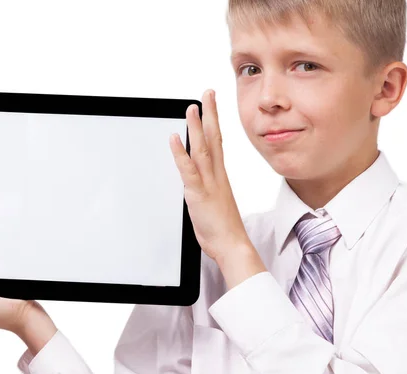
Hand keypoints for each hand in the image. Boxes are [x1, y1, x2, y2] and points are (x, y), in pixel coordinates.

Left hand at [169, 89, 250, 261]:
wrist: (232, 245)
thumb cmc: (223, 227)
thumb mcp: (215, 202)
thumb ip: (207, 187)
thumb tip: (198, 182)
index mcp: (220, 176)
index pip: (218, 142)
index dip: (215, 122)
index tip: (212, 105)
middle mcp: (216, 175)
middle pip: (213, 139)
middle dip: (210, 114)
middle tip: (207, 94)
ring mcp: (208, 183)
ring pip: (202, 149)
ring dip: (196, 127)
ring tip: (192, 108)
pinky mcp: (199, 194)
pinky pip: (188, 170)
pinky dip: (180, 153)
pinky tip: (174, 139)